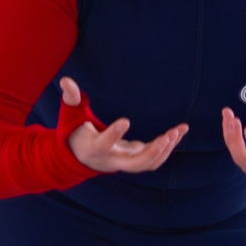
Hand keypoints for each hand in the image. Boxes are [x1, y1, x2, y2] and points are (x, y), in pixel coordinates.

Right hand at [64, 77, 185, 172]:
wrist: (81, 155)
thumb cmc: (75, 131)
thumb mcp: (70, 115)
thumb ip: (70, 98)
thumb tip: (66, 80)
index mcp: (94, 148)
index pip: (104, 145)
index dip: (114, 134)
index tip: (126, 120)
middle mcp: (111, 159)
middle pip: (134, 164)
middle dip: (152, 152)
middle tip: (166, 137)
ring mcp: (125, 161)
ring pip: (148, 164)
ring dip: (164, 150)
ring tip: (177, 131)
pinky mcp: (135, 158)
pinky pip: (155, 158)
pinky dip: (168, 146)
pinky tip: (180, 131)